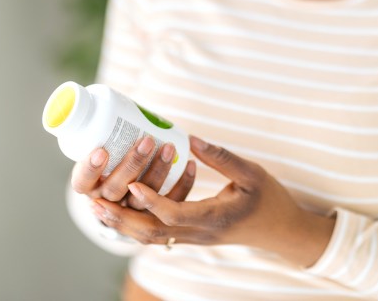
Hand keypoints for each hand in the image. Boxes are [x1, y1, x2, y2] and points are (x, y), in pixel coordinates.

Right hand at [70, 135, 196, 209]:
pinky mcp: (156, 216)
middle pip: (115, 190)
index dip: (89, 170)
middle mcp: (107, 202)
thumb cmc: (112, 161)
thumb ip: (105, 132)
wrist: (127, 195)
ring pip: (143, 201)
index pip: (82, 183)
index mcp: (89, 187)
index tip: (102, 150)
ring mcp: (132, 212)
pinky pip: (171, 203)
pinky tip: (191, 165)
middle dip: (132, 165)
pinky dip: (184, 183)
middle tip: (146, 141)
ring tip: (169, 148)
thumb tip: (119, 101)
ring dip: (158, 173)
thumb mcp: (100, 149)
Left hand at [92, 136, 334, 266]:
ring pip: (152, 239)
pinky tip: (122, 213)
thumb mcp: (252, 173)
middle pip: (153, 234)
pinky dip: (137, 227)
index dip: (152, 201)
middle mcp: (201, 233)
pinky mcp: (194, 237)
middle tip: (95, 203)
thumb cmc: (270, 199)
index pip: (176, 215)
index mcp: (215, 218)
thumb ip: (222, 157)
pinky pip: (160, 237)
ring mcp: (196, 239)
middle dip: (122, 219)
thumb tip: (191, 138)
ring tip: (98, 209)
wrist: (282, 231)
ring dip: (124, 225)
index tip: (133, 184)